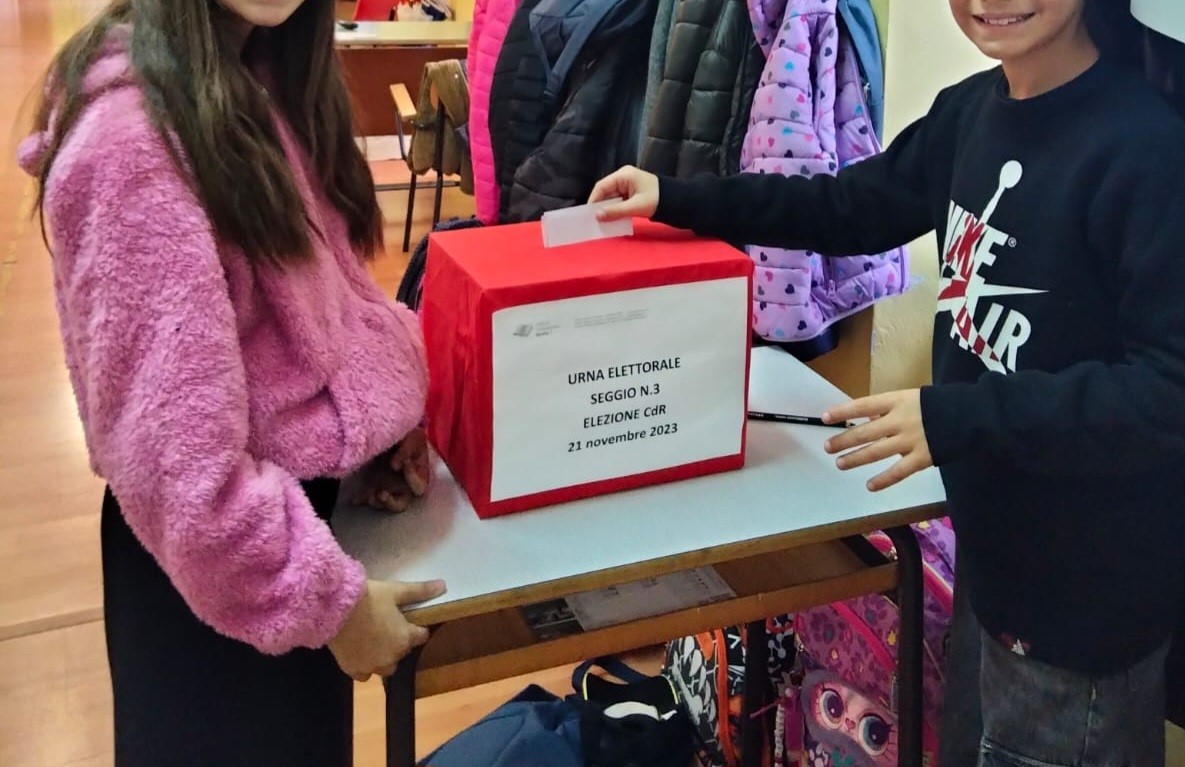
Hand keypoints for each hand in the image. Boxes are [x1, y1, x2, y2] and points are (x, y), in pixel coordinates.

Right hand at [328, 578, 445, 681]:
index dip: (416, 628)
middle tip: (387, 627)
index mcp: (405, 638)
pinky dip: (364, 667)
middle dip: (399, 642)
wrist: (334, 608)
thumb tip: (443, 586)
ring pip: (385, 667)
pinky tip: (359, 654)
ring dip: (384, 657)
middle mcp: (392, 657)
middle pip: (402, 651)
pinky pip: (364, 674)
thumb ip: (420, 591)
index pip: (421, 636)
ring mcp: (372, 666)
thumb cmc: (368, 598)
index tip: (408, 621)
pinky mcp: (353, 669)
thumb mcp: (395, 591)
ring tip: (375, 642)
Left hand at [352, 428, 432, 512]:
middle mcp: (404, 485)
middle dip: (391, 502)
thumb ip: (407, 450)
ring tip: (369, 497)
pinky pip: (367, 496)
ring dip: (376, 502)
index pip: (418, 486)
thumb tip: (396, 465)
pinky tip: (355, 499)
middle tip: (382, 494)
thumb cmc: (407, 434)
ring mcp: (388, 487)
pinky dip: (361, 498)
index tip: (400, 464)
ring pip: (384, 503)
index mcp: (418, 475)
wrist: (389, 431)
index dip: (411, 477)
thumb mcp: (413, 437)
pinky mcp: (373, 485)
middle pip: (401, 503)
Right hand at [588, 165, 659, 220]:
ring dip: (608, 209)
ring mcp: (627, 185)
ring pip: (611, 197)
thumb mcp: (635, 207)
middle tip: (594, 220)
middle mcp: (623, 177)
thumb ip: (616, 211)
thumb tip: (597, 216)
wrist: (677, 201)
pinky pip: (618, 201)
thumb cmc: (657, 200)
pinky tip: (612, 219)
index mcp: (624, 175)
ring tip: (602, 221)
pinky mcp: (631, 193)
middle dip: (600, 206)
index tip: (588, 213)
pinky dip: (615, 209)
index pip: (602, 186)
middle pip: (605, 192)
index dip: (594, 199)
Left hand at [822, 389, 932, 491]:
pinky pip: (898, 472)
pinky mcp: (922, 458)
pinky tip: (870, 486)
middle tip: (827, 447)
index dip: (843, 411)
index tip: (825, 417)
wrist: (973, 415)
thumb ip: (891, 408)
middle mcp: (900, 420)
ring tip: (840, 464)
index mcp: (897, 400)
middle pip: (864, 431)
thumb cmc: (941, 404)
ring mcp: (910, 440)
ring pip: (875, 451)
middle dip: (843, 440)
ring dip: (855, 459)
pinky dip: (883, 480)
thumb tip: (866, 416)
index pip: (863, 405)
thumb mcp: (913, 398)